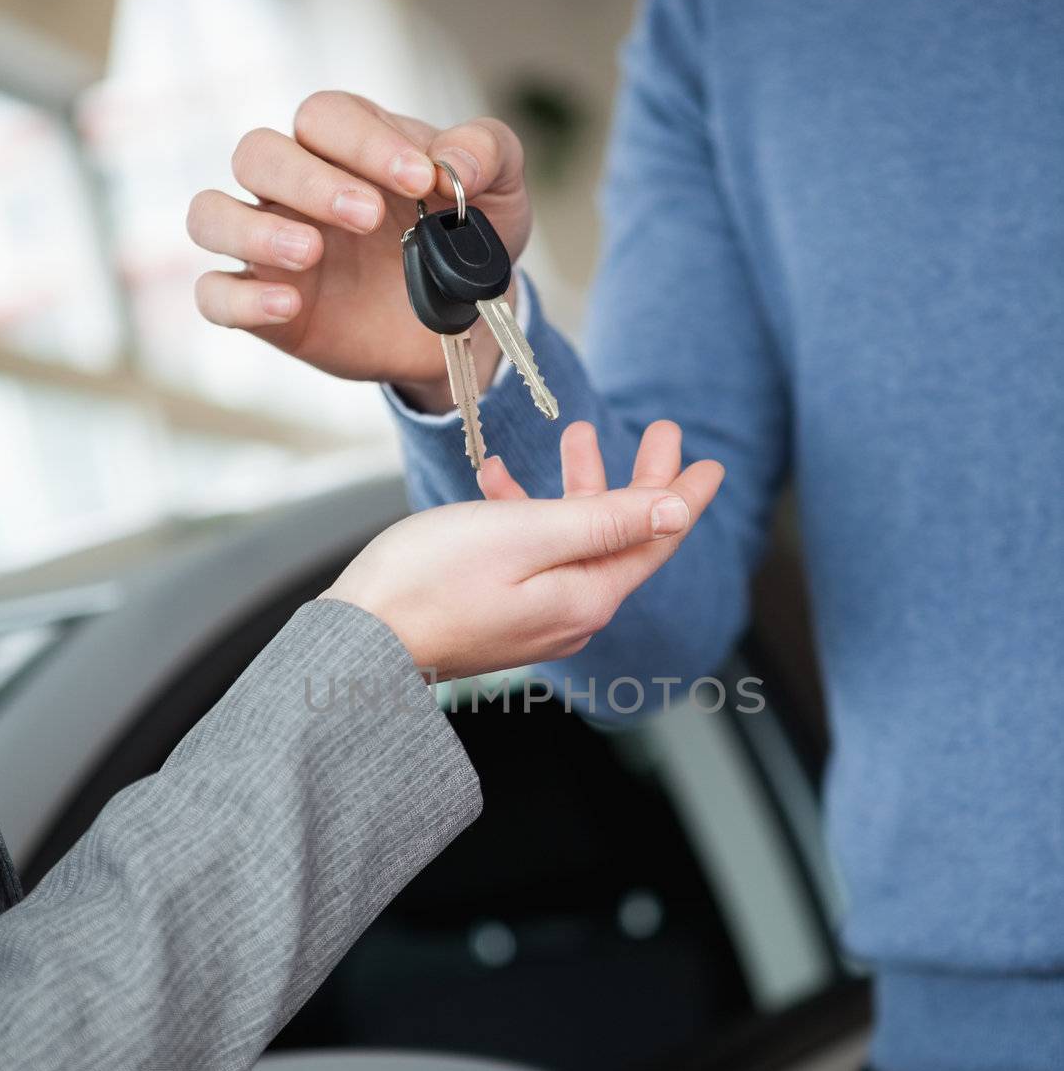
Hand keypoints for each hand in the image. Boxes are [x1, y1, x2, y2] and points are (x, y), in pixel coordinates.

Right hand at [186, 93, 529, 409]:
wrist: (469, 320)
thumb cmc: (468, 238)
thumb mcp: (500, 189)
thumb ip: (487, 152)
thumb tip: (453, 159)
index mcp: (346, 144)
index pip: (326, 117)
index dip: (365, 142)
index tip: (422, 179)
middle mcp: (295, 186)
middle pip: (258, 153)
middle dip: (309, 179)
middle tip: (369, 216)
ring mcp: (272, 245)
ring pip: (211, 214)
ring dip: (253, 227)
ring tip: (310, 250)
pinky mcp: (268, 307)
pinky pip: (214, 294)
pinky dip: (239, 298)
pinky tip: (288, 303)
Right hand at [324, 423, 722, 680]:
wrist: (358, 638)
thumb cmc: (429, 580)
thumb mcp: (527, 534)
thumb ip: (606, 522)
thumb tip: (675, 514)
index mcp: (587, 595)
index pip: (655, 539)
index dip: (684, 495)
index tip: (711, 462)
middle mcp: (571, 614)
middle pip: (622, 538)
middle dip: (640, 481)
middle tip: (662, 432)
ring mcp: (536, 618)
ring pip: (576, 541)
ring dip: (580, 488)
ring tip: (577, 436)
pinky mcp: (502, 614)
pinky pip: (533, 557)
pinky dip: (528, 515)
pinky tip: (501, 482)